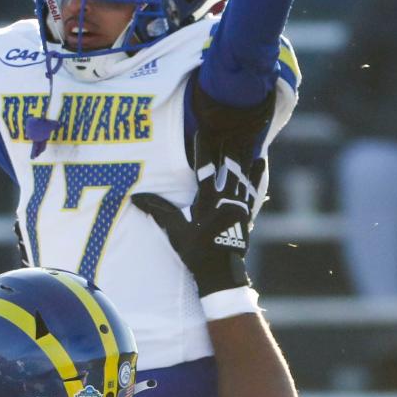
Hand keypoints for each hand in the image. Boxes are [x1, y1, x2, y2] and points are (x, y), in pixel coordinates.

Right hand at [132, 130, 264, 296]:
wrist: (221, 271)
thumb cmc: (196, 251)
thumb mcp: (175, 230)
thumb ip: (158, 210)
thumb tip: (137, 197)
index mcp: (208, 200)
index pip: (204, 168)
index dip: (202, 149)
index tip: (202, 131)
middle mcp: (226, 199)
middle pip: (228, 166)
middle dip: (228, 145)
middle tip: (230, 126)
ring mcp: (239, 205)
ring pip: (243, 174)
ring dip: (244, 154)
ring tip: (247, 135)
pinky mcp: (246, 213)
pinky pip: (253, 188)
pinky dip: (256, 174)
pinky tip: (260, 161)